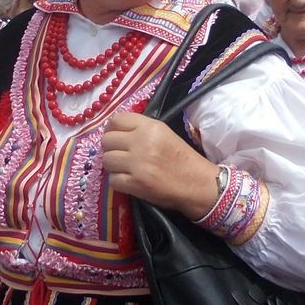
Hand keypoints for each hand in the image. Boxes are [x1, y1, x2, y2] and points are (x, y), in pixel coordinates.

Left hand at [101, 112, 218, 219]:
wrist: (198, 184)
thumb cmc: (182, 159)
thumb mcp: (164, 134)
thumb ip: (140, 130)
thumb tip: (114, 132)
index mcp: (150, 127)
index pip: (116, 120)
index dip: (112, 129)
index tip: (116, 137)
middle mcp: (141, 142)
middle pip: (107, 141)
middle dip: (110, 149)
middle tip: (120, 155)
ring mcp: (137, 163)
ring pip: (106, 160)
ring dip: (113, 166)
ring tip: (125, 169)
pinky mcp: (136, 183)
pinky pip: (112, 180)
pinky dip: (118, 182)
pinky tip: (129, 181)